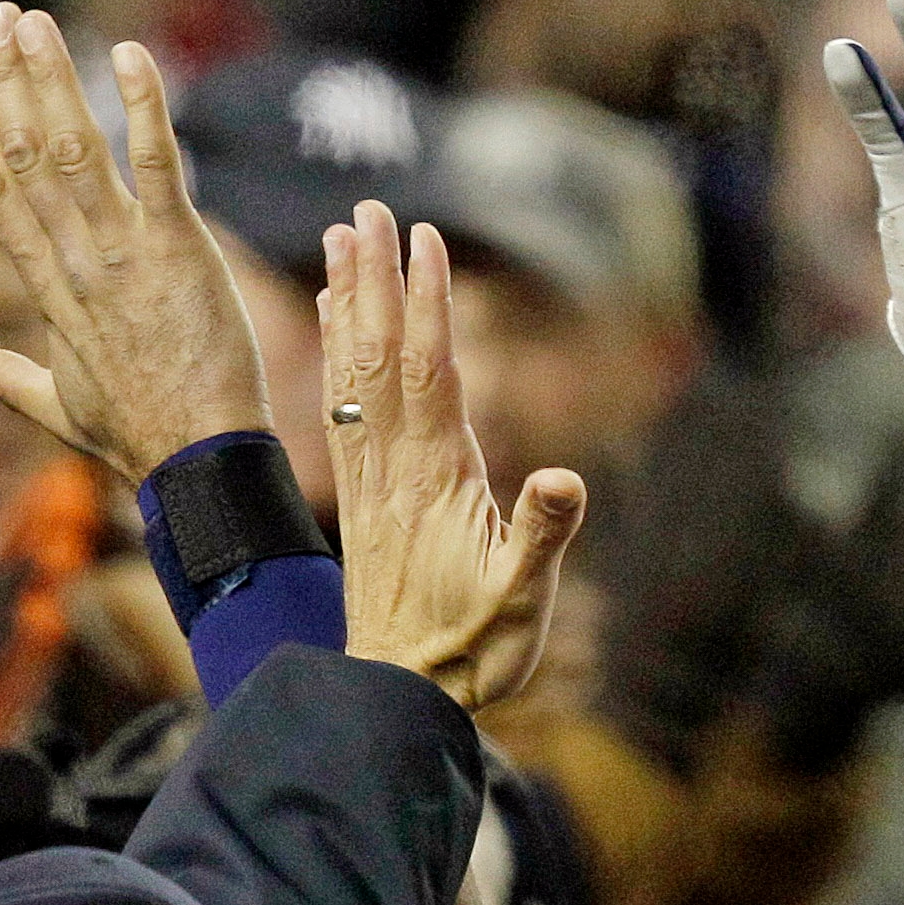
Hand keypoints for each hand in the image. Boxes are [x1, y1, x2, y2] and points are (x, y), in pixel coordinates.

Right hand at [0, 3, 274, 480]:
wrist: (195, 466)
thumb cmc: (136, 440)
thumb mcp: (57, 406)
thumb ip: (4, 378)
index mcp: (47, 292)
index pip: (1, 195)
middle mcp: (76, 262)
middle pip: (28, 156)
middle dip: (12, 79)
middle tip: (0, 14)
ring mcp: (124, 255)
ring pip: (74, 150)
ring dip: (54, 77)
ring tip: (35, 19)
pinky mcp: (179, 252)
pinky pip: (157, 167)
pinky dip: (143, 108)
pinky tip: (129, 54)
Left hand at [317, 202, 584, 708]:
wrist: (399, 695)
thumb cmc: (473, 652)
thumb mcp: (521, 600)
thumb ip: (541, 537)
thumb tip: (566, 478)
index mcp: (438, 477)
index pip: (431, 372)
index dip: (429, 304)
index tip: (424, 238)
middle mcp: (396, 466)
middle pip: (383, 354)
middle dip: (378, 279)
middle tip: (368, 209)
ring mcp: (375, 478)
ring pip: (356, 371)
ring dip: (351, 302)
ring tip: (341, 239)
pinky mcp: (366, 494)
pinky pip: (347, 407)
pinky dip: (340, 354)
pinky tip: (337, 320)